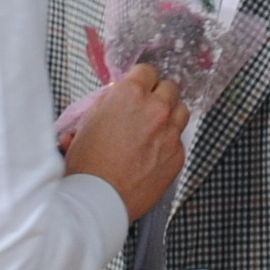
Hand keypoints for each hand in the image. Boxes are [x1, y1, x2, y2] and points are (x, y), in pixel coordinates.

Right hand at [63, 63, 185, 219]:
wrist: (100, 198)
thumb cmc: (87, 162)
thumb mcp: (88, 122)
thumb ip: (108, 104)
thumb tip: (116, 97)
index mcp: (130, 94)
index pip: (147, 71)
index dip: (141, 81)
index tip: (138, 89)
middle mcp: (156, 109)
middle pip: (170, 88)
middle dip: (158, 96)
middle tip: (146, 109)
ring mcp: (170, 132)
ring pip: (181, 111)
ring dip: (170, 116)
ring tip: (154, 130)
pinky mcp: (178, 155)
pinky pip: (179, 140)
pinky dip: (169, 143)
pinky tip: (153, 155)